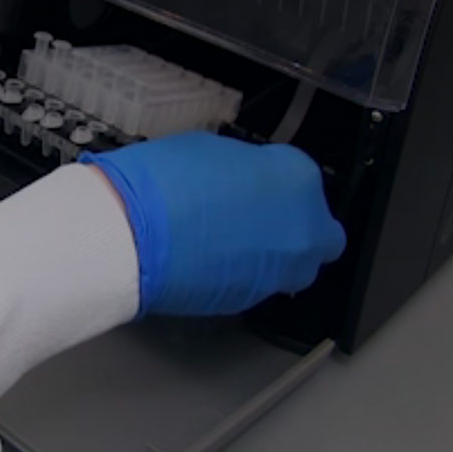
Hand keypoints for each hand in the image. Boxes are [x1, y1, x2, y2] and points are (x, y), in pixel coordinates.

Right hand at [82, 131, 345, 315]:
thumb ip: (247, 170)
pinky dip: (245, 275)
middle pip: (320, 234)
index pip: (305, 181)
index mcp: (297, 177)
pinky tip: (211, 261)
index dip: (277, 183)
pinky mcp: (253, 301)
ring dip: (274, 256)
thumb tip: (246, 181)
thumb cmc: (166, 181)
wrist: (132, 233)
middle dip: (296, 228)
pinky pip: (261, 284)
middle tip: (257, 219)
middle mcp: (303, 228)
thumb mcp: (213, 150)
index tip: (258, 186)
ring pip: (295, 266)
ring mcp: (282, 270)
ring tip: (231, 243)